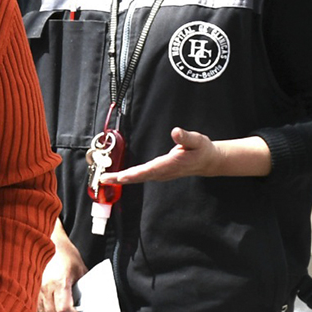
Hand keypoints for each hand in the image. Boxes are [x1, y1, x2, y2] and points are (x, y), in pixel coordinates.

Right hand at [37, 226, 86, 311]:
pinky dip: (42, 310)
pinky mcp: (29, 288)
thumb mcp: (80, 268)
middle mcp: (44, 287)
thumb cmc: (62, 251)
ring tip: (59, 307)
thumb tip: (89, 299)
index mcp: (59, 282)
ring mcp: (34, 288)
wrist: (46, 239)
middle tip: (69, 311)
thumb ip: (85, 286)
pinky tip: (49, 303)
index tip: (76, 311)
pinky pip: (35, 308)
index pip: (63, 310)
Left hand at [100, 127, 216, 184]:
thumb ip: (186, 137)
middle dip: (121, 178)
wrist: (207, 162)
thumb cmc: (201, 150)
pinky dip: (129, 177)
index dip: (135, 174)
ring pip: (139, 177)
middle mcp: (164, 171)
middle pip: (140, 176)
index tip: (122, 176)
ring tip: (105, 179)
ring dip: (122, 179)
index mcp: (171, 164)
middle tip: (104, 179)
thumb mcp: (197, 140)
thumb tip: (175, 132)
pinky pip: (142, 176)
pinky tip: (119, 177)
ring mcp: (161, 174)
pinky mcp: (159, 173)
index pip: (150, 170)